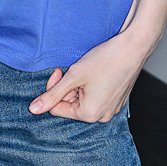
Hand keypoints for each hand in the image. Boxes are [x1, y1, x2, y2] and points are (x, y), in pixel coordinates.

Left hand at [28, 30, 151, 123]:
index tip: (60, 70)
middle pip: (71, 105)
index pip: (57, 108)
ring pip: (83, 100)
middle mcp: (101, 117)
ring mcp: (111, 110)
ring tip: (88, 70)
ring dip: (79, 85)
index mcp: (89, 115)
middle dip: (68, 86)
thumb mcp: (73, 75)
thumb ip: (52, 94)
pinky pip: (96, 97)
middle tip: (75, 68)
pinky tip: (99, 72)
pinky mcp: (117, 101)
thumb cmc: (104, 60)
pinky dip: (92, 86)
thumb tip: (33, 109)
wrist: (133, 48)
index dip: (55, 87)